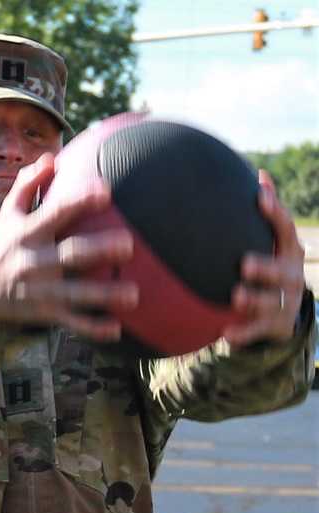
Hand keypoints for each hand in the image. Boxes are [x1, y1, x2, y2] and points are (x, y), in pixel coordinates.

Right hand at [0, 153, 138, 341]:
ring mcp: (41, 290)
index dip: (79, 202)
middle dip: (98, 250)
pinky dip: (92, 328)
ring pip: (76, 293)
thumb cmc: (2, 246)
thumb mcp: (7, 216)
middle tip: (128, 244)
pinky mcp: (44, 313)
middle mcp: (35, 262)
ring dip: (104, 295)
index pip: (56, 214)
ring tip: (133, 294)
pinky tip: (116, 329)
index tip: (105, 190)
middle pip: (71, 255)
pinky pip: (71, 322)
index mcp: (29, 234)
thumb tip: (50, 158)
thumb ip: (27, 186)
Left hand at [223, 170, 305, 346]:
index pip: (286, 230)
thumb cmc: (272, 268)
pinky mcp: (273, 326)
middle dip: (266, 268)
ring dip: (253, 299)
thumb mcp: (274, 243)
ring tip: (236, 296)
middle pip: (282, 272)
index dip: (275, 213)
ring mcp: (284, 303)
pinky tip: (226, 333)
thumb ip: (269, 214)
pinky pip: (256, 331)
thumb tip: (262, 174)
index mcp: (289, 252)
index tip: (259, 197)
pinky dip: (242, 333)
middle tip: (245, 264)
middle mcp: (291, 277)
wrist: (283, 315)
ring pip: (270, 302)